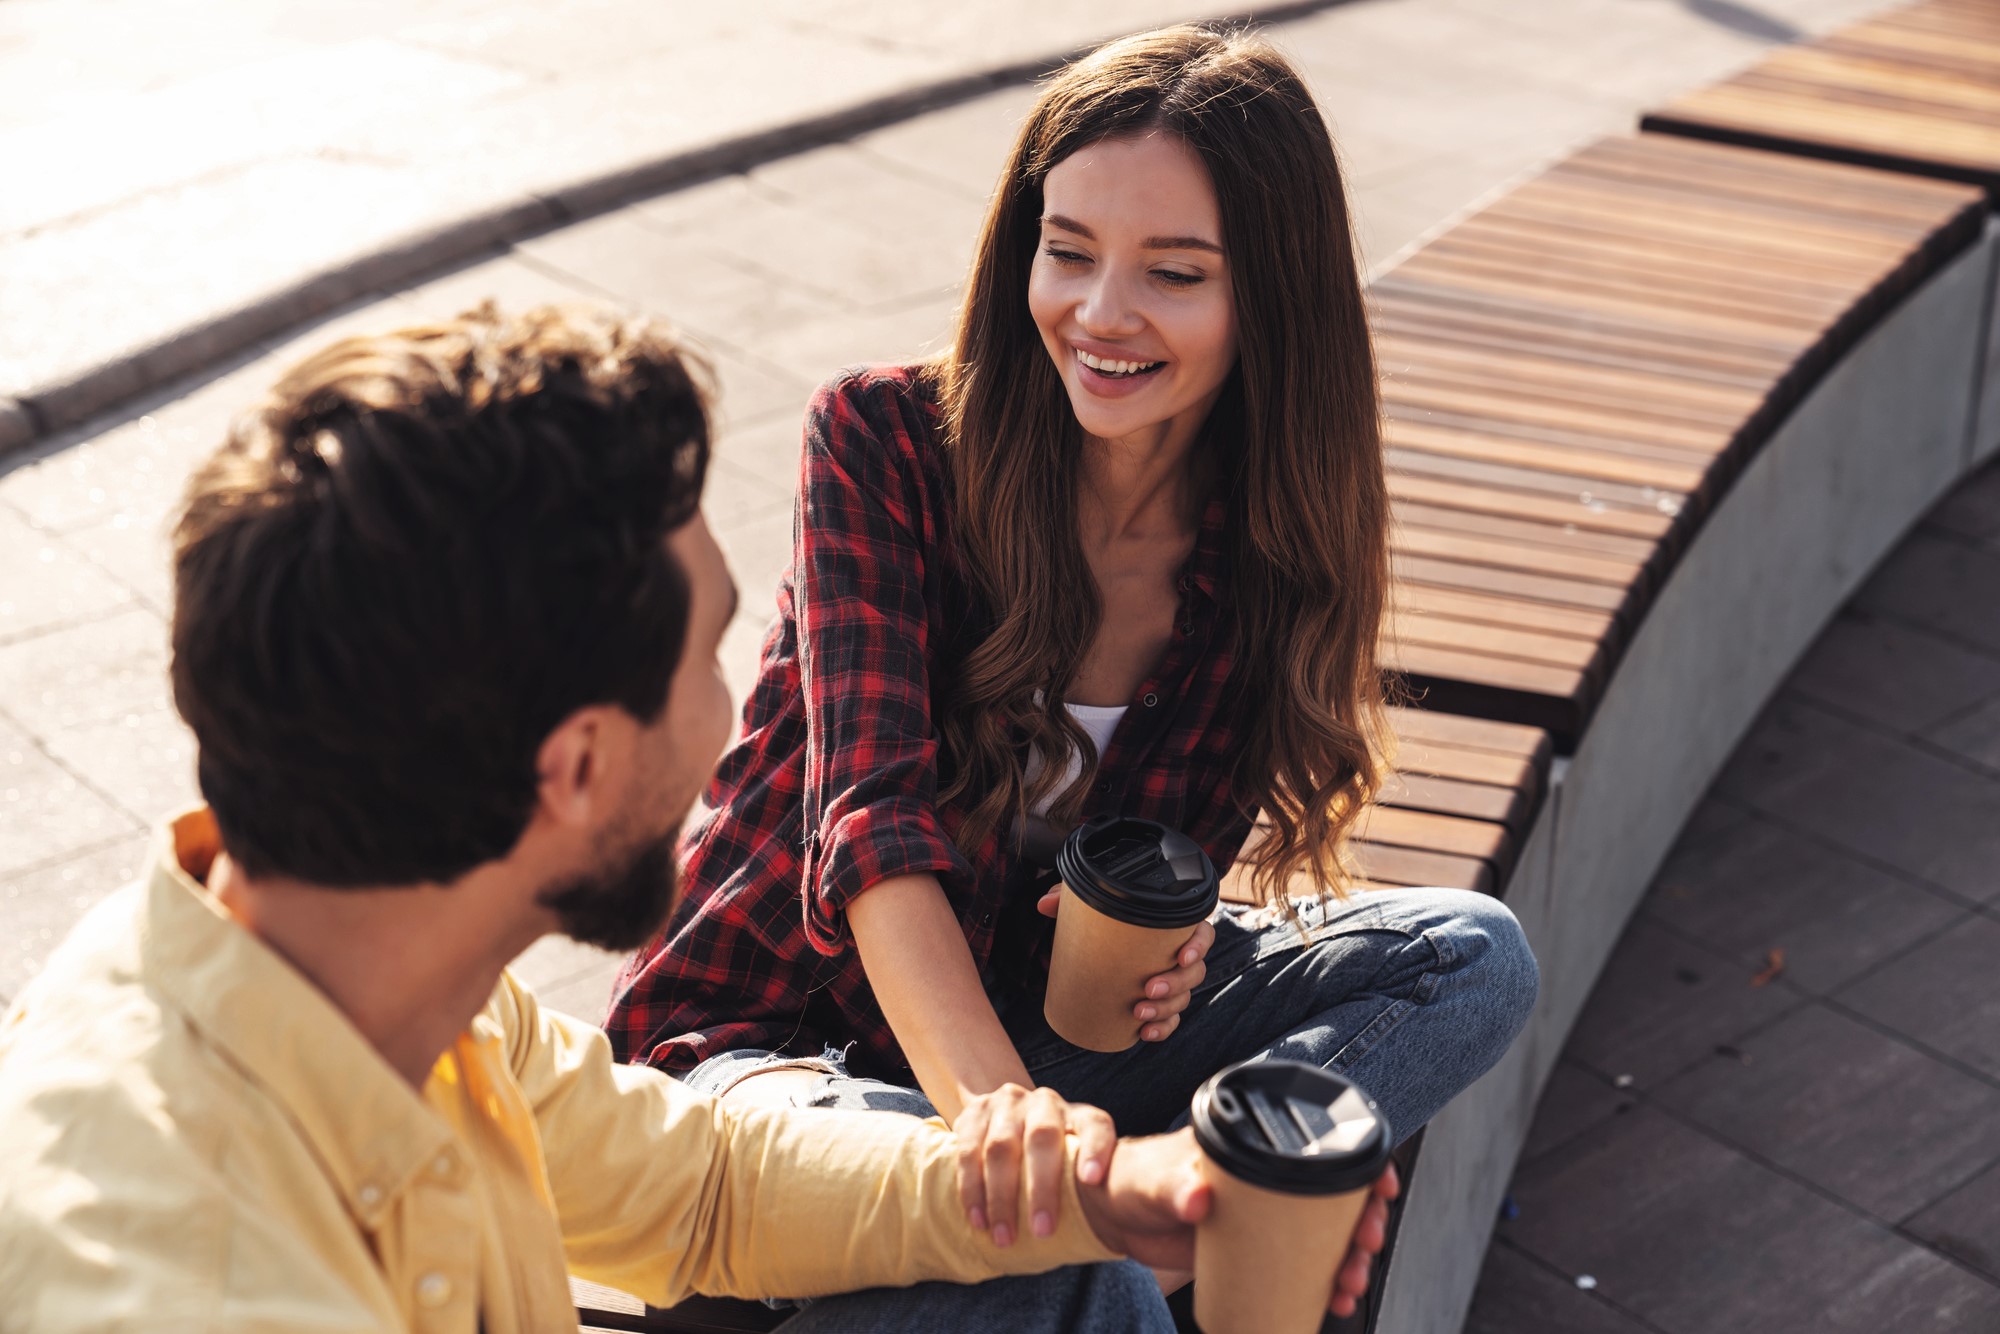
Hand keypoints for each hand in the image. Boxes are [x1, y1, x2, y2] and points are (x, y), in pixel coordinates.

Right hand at [954, 1084, 1116, 1246]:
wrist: (1008, 1118)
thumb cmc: (1056, 1158)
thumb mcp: (1079, 1163)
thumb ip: (1096, 1183)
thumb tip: (1120, 1227)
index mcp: (1079, 1115)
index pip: (1096, 1126)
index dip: (1096, 1150)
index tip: (1093, 1180)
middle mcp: (1045, 1102)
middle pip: (1043, 1138)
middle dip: (1042, 1188)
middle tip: (1044, 1231)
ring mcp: (1007, 1103)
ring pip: (1001, 1146)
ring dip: (1000, 1196)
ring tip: (1004, 1236)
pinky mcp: (975, 1110)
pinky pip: (969, 1150)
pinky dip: (971, 1188)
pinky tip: (977, 1219)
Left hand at [1036, 887, 1214, 1041]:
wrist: (1097, 947)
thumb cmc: (1104, 922)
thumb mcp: (1089, 907)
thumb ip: (1070, 898)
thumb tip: (1044, 904)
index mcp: (1172, 929)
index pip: (1202, 933)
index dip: (1199, 945)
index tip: (1182, 956)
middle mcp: (1178, 957)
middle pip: (1194, 972)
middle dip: (1176, 984)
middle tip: (1148, 988)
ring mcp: (1172, 983)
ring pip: (1184, 998)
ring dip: (1166, 1009)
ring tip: (1139, 1013)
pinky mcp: (1160, 1005)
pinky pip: (1170, 1020)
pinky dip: (1161, 1029)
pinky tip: (1144, 1033)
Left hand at [1076, 1130, 1400, 1317]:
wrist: (1114, 1214)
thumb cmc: (1133, 1177)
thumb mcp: (1156, 1180)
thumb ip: (1176, 1187)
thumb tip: (1199, 1200)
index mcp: (1253, 1141)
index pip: (1322, 1141)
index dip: (1363, 1161)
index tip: (1381, 1185)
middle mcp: (1267, 1171)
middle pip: (1337, 1192)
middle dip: (1364, 1221)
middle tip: (1366, 1247)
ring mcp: (1266, 1211)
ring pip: (1327, 1232)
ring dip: (1350, 1258)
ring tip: (1349, 1285)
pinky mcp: (1257, 1246)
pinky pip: (1304, 1262)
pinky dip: (1325, 1281)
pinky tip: (1335, 1300)